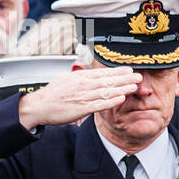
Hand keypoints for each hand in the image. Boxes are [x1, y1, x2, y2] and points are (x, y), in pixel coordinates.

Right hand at [18, 67, 141, 129]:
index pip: (103, 72)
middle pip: (108, 80)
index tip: (130, 70)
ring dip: (122, 88)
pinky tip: (121, 98)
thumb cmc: (53, 94)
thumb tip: (90, 74)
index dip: (118, 71)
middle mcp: (83, 85)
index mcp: (80, 76)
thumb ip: (81, 77)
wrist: (39, 106)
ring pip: (106, 91)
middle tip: (139, 76)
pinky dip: (111, 101)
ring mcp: (83, 96)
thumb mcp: (67, 79)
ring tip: (134, 86)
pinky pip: (99, 104)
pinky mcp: (81, 108)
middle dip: (125, 78)